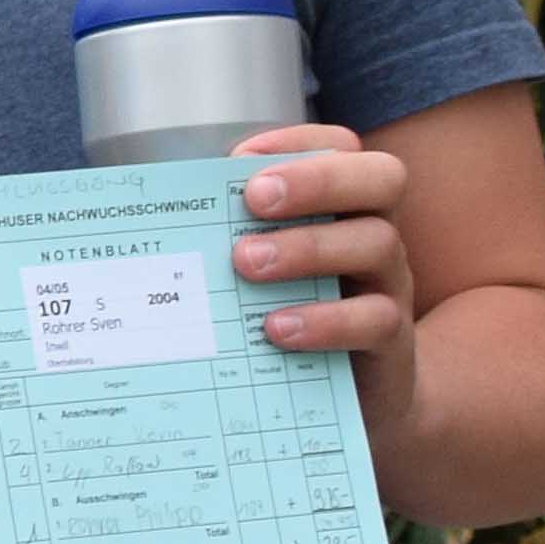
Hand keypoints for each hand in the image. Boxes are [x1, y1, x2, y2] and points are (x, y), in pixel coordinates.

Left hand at [232, 126, 418, 429]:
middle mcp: (375, 236)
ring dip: (307, 247)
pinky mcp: (390, 342)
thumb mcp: (265, 271)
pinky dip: (324, 321)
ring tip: (247, 263)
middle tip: (254, 199)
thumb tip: (154, 214)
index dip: (300, 143)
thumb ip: (230, 237)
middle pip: (381, 179)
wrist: (356, 400)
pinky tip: (275, 327)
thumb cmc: (292, 315)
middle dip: (317, 179)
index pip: (344, 149)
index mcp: (344, 207)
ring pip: (378, 243)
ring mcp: (390, 286)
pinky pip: (375, 320)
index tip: (240, 157)